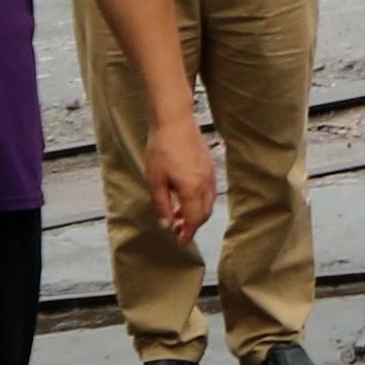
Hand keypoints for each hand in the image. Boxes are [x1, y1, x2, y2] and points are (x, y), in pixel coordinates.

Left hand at [145, 116, 215, 240]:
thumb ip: (161, 205)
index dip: (188, 234)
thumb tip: (166, 224)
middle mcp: (205, 184)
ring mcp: (210, 174)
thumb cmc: (162, 148)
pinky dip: (199, 200)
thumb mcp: (155, 180)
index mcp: (192, 190)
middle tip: (177, 230)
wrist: (174, 121)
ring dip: (195, 213)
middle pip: (203, 214)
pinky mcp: (209, 166)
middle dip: (192, 225)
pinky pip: (208, 191)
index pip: (193, 220)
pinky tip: (184, 196)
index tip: (181, 242)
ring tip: (177, 214)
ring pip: (207, 203)